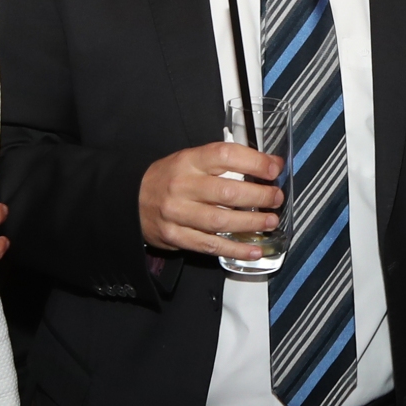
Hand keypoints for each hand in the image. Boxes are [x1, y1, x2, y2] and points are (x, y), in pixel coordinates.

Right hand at [138, 142, 285, 260]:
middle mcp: (183, 186)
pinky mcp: (175, 236)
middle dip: (260, 197)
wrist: (130, 199)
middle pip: (228, 193)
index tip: (274, 168)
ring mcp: (178, 213)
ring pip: (222, 221)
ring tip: (270, 221)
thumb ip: (224, 162)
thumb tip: (267, 164)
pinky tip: (254, 249)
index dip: (254, 162)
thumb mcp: (191, 160)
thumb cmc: (168, 178)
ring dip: (252, 223)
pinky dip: (235, 249)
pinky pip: (211, 245)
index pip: (226, 156)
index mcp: (189, 161)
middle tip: (276, 198)